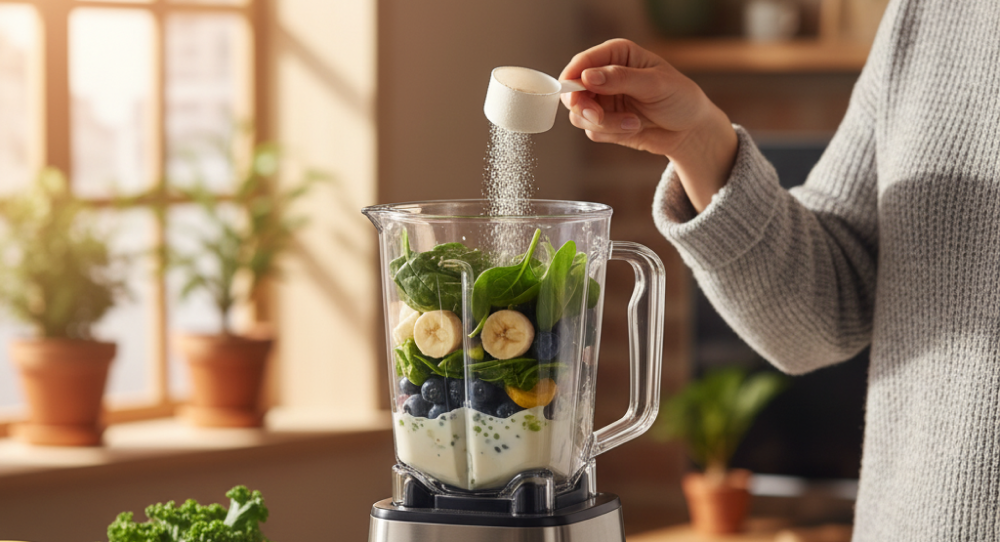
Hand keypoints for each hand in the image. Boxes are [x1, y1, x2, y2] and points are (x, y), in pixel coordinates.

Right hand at [559, 39, 737, 211]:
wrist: (690, 130)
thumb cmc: (680, 98)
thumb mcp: (655, 84)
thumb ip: (621, 78)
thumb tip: (587, 76)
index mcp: (616, 55)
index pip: (582, 63)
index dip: (572, 79)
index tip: (575, 97)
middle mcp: (604, 76)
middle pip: (572, 91)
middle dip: (583, 107)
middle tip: (597, 116)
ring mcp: (603, 101)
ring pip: (580, 115)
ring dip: (604, 123)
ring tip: (634, 124)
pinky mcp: (605, 123)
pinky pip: (593, 131)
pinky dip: (612, 134)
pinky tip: (635, 128)